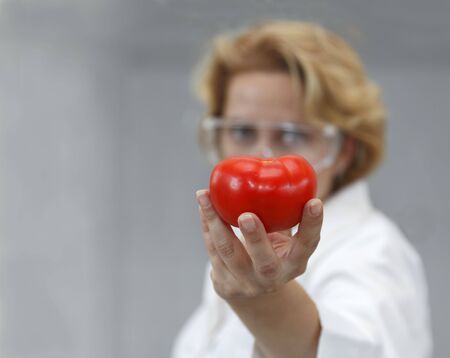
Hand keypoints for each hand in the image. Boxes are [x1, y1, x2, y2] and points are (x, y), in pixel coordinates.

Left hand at [196, 189, 322, 300]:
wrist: (255, 296)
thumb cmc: (273, 253)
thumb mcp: (286, 241)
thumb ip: (286, 214)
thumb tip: (282, 167)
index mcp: (294, 264)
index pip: (307, 245)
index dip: (312, 225)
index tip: (315, 202)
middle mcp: (271, 276)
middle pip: (264, 260)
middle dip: (255, 238)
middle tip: (246, 215)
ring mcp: (246, 282)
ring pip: (228, 252)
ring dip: (215, 222)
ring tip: (205, 196)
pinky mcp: (223, 282)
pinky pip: (212, 249)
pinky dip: (207, 224)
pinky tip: (203, 204)